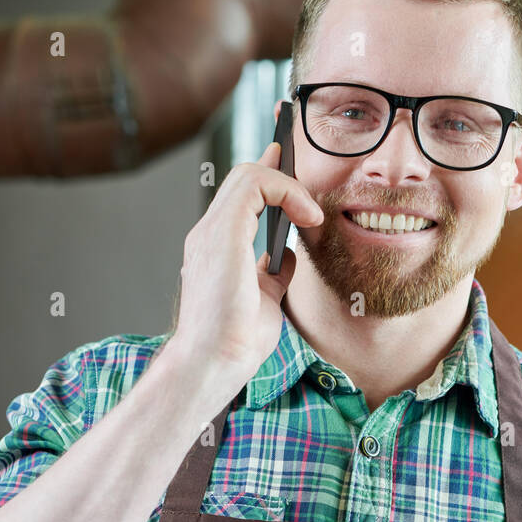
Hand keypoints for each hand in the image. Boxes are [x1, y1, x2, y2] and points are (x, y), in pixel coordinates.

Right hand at [168, 140, 323, 386]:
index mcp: (217, 248)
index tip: (288, 158)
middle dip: (278, 164)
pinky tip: (307, 216)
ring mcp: (212, 232)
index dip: (267, 174)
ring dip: (287, 183)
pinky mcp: (222, 233)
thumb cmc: (235, 342)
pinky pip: (254, 184)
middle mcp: (209, 234)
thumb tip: (288, 255)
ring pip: (248, 175)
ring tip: (312, 212)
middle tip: (308, 168)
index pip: (240, 196)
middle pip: (243, 178)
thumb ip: (274, 274)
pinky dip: (286, 191)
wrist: (213, 363)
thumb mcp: (265, 300)